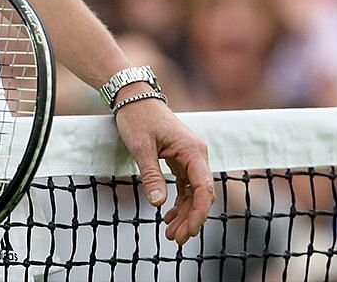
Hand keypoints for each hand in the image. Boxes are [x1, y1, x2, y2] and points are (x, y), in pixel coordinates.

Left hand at [113, 99, 212, 242]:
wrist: (133, 97)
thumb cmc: (137, 118)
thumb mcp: (141, 147)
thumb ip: (151, 175)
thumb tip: (158, 203)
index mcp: (194, 152)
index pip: (204, 189)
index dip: (198, 213)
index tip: (187, 231)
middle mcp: (197, 156)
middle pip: (201, 195)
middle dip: (191, 218)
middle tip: (175, 239)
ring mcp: (190, 158)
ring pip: (194, 193)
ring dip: (184, 213)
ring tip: (171, 233)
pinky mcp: (180, 160)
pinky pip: (185, 186)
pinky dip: (178, 202)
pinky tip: (168, 216)